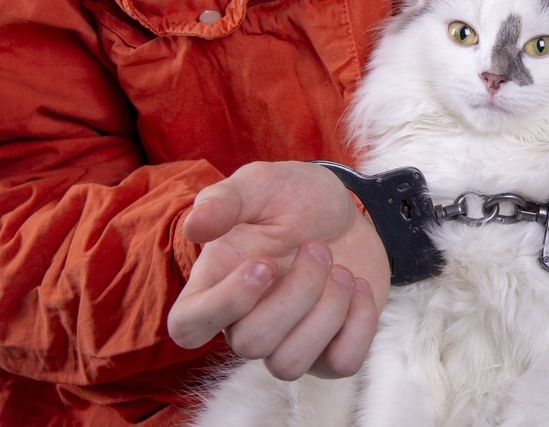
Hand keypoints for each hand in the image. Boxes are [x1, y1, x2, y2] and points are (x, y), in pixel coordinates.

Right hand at [167, 161, 390, 379]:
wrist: (347, 211)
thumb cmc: (294, 199)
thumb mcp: (260, 184)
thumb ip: (224, 200)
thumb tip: (194, 227)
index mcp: (216, 283)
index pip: (188, 327)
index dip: (223, 306)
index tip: (265, 264)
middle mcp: (244, 321)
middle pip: (251, 344)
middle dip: (297, 294)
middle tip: (319, 249)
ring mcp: (287, 341)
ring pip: (290, 364)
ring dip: (327, 312)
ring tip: (342, 272)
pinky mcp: (328, 349)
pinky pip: (341, 364)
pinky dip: (359, 324)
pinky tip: (360, 287)